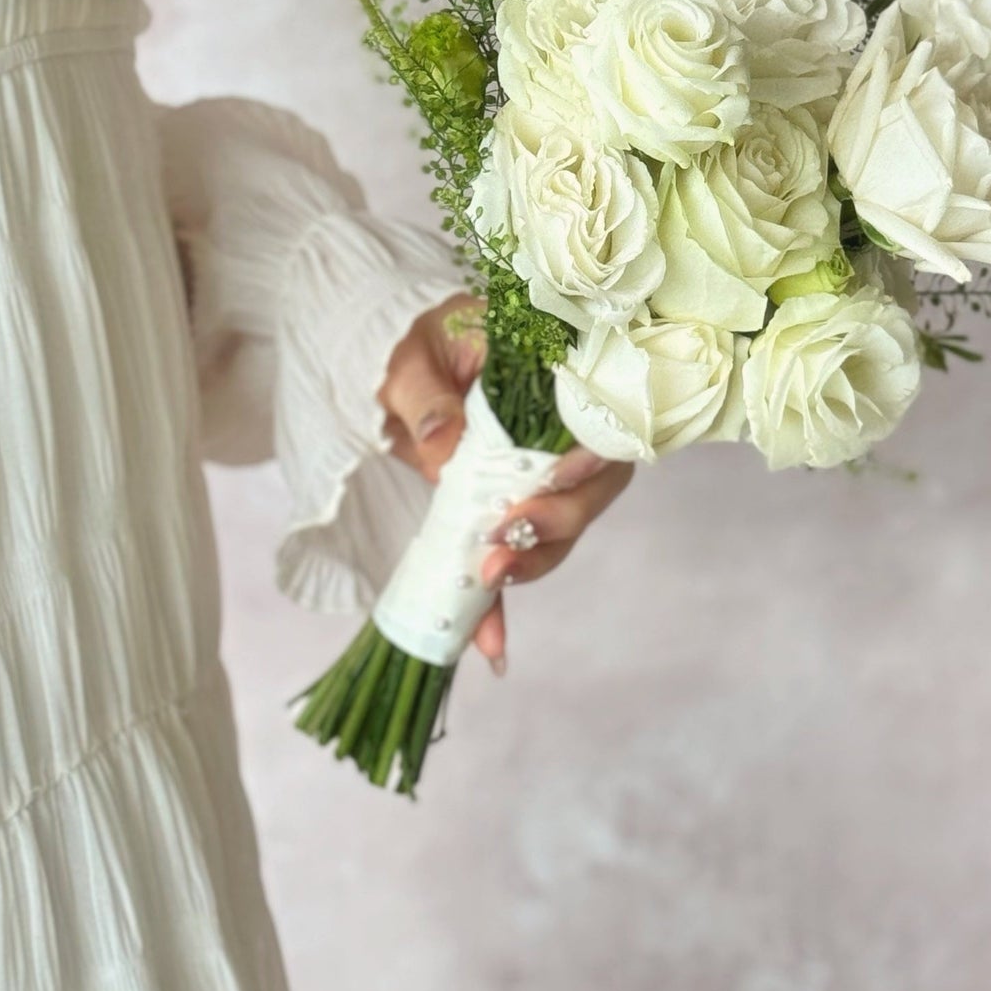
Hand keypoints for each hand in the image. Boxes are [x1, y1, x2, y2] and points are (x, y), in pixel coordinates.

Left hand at [379, 296, 634, 672]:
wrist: (393, 367)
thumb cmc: (411, 345)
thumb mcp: (408, 358)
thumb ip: (425, 396)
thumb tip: (444, 444)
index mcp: (550, 376)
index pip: (597, 416)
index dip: (592, 454)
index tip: (557, 477)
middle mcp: (560, 429)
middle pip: (593, 484)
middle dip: (558, 521)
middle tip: (507, 536)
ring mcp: (540, 473)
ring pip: (564, 526)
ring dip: (536, 559)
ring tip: (493, 578)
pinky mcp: (509, 508)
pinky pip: (516, 556)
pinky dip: (502, 603)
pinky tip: (489, 644)